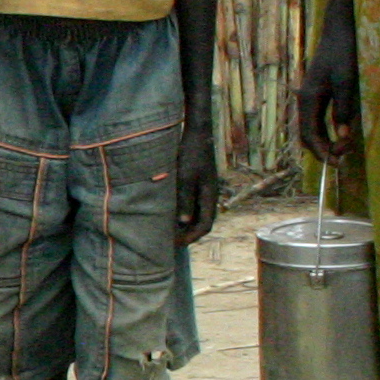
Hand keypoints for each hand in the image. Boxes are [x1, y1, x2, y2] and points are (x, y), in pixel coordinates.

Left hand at [175, 124, 220, 247]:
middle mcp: (209, 195)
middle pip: (202, 222)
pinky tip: (171, 214)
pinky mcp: (198, 184)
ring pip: (198, 214)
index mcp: (209, 196)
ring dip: (186, 225)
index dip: (192, 238)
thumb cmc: (190, 154)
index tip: (177, 244)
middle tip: (171, 242)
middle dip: (188, 234)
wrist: (197, 134)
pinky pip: (194, 204)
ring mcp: (205, 190)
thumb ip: (185, 199)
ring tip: (170, 231)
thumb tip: (184, 222)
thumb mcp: (185, 177)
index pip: (205, 225)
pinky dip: (184, 213)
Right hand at [295, 16, 360, 168]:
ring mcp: (308, 99)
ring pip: (310, 129)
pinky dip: (325, 133)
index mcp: (309, 100)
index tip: (336, 163)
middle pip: (307, 135)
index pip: (310, 134)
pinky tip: (338, 135)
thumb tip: (343, 135)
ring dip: (324, 142)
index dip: (322, 151)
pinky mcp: (315, 96)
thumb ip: (343, 110)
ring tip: (343, 148)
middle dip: (323, 150)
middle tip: (342, 159)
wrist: (337, 33)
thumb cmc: (343, 54)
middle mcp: (304, 102)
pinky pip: (316, 121)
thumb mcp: (347, 82)